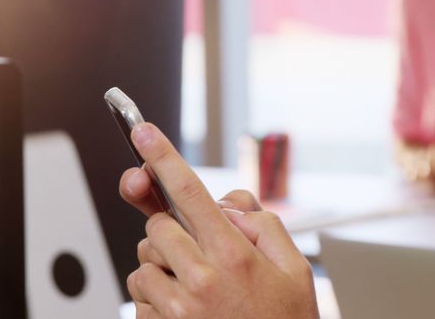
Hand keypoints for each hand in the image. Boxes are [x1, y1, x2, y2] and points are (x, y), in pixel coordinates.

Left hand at [118, 123, 317, 317]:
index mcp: (234, 256)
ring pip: (143, 262)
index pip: (190, 193)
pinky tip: (187, 310)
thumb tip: (230, 206)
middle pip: (158, 226)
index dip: (163, 157)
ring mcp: (175, 309)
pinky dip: (156, 296)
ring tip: (197, 288)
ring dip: (163, 266)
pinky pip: (139, 297)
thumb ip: (264, 224)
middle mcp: (199, 279)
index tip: (143, 132)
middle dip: (174, 230)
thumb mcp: (295, 269)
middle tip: (201, 249)